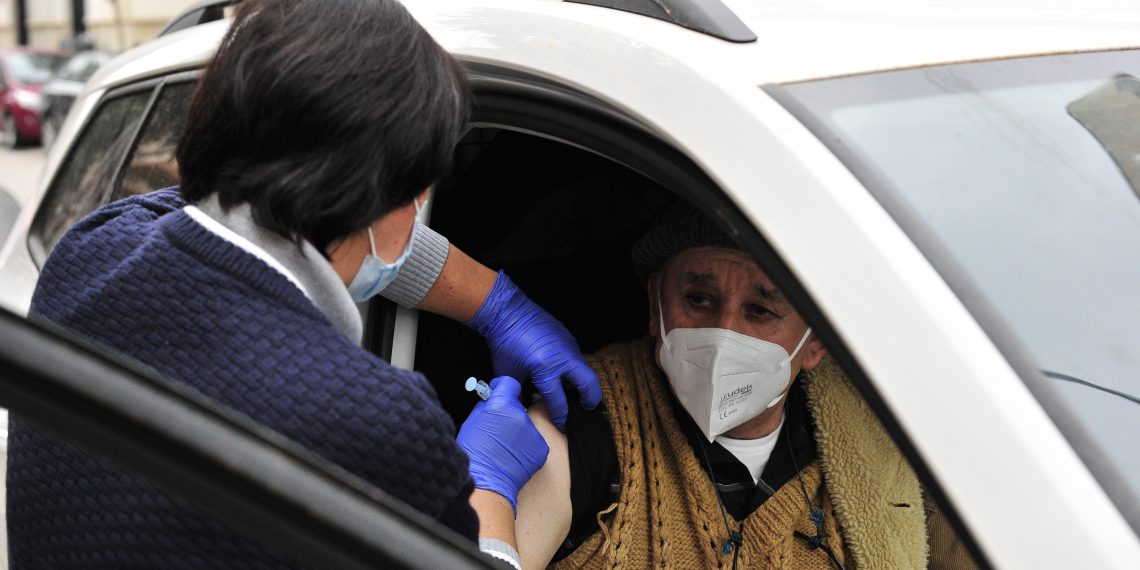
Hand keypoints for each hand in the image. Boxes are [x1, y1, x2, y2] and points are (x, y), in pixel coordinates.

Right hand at [456, 377, 548, 513]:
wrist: (486, 483)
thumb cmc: (473, 455)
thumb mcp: (472, 422)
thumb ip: (485, 406)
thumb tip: (492, 399)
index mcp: (501, 405)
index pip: (509, 383)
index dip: (502, 388)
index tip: (498, 393)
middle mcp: (521, 415)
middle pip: (518, 406)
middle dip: (508, 413)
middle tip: (497, 429)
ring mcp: (533, 433)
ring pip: (526, 425)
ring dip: (517, 431)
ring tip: (504, 448)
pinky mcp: (541, 448)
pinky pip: (533, 441)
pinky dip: (526, 446)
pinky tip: (513, 456)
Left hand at [467, 271, 601, 429]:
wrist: (507, 312)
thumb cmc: (504, 344)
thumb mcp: (509, 375)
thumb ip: (519, 394)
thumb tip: (524, 410)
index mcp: (546, 369)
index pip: (559, 401)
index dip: (561, 417)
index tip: (563, 425)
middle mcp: (563, 358)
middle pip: (589, 384)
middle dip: (590, 401)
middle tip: (586, 409)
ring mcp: (569, 346)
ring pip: (586, 370)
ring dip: (584, 384)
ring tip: (578, 396)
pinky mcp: (569, 338)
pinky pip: (577, 359)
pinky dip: (576, 371)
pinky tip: (567, 377)